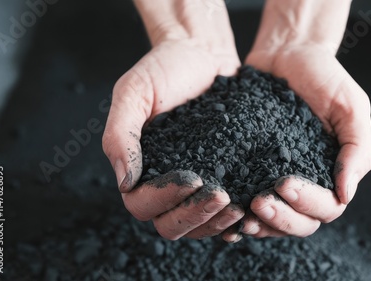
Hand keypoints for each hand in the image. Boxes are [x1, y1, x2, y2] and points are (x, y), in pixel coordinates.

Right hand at [102, 36, 243, 239]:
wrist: (202, 53)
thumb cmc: (163, 69)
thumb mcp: (133, 92)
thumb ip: (120, 134)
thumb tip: (125, 182)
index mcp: (141, 167)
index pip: (142, 204)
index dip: (164, 200)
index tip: (192, 179)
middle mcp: (166, 181)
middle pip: (171, 224)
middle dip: (194, 216)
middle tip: (221, 197)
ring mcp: (196, 182)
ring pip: (198, 225)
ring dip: (216, 223)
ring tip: (240, 207)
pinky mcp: (222, 175)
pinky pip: (223, 211)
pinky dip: (234, 219)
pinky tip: (250, 209)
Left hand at [239, 43, 370, 237]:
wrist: (286, 52)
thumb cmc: (324, 77)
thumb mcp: (351, 107)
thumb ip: (357, 150)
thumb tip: (345, 195)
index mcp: (333, 172)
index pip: (327, 208)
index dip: (307, 204)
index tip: (284, 184)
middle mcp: (307, 181)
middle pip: (300, 223)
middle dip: (281, 219)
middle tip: (258, 203)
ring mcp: (276, 177)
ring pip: (274, 220)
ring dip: (260, 224)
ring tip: (240, 216)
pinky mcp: (251, 168)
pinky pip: (247, 200)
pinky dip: (238, 214)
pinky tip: (225, 213)